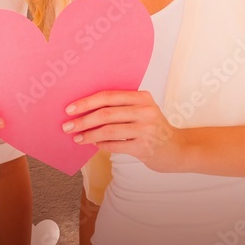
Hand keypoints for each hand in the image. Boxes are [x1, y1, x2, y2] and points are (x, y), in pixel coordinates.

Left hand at [62, 90, 185, 172]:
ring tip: (77, 138)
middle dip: (83, 120)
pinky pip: (115, 145)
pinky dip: (102, 145)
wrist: (177, 149)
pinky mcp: (144, 147)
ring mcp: (146, 129)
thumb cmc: (153, 128)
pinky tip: (94, 145)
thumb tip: (86, 110)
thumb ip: (120, 107)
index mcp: (142, 97)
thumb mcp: (142, 111)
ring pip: (108, 130)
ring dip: (89, 135)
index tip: (70, 108)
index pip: (108, 96)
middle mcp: (145, 110)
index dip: (86, 102)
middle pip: (106, 113)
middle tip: (67, 126)